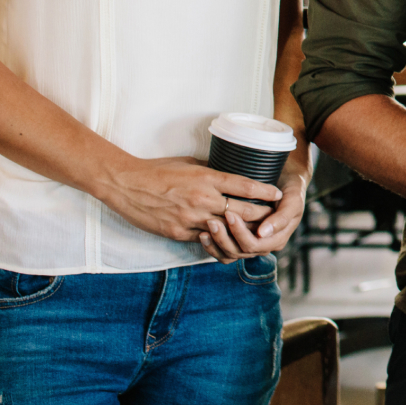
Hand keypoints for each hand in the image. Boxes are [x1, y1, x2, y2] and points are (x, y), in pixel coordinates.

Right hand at [100, 156, 279, 243]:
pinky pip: (205, 239)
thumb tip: (229, 172)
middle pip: (242, 211)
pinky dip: (219, 240)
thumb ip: (210, 170)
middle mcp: (202, 199)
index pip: (244, 185)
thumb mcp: (189, 163)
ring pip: (227, 229)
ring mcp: (191, 218)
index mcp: (206, 178)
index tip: (278, 194)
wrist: (127, 185)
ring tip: (257, 232)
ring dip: (243, 231)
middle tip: (275, 217)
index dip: (265, 192)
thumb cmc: (158, 170)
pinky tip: (229, 241)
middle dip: (262, 216)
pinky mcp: (178, 233)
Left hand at [202, 161, 310, 261]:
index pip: (255, 245)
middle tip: (212, 221)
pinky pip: (224, 252)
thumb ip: (282, 217)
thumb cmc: (291, 188)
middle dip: (225, 238)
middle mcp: (264, 245)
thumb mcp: (293, 200)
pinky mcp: (240, 241)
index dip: (241, 233)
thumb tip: (262, 233)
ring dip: (217, 242)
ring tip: (207, 226)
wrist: (287, 179)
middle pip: (240, 252)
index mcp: (278, 239)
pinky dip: (213, 246)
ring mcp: (251, 245)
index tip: (230, 214)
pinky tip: (203, 235)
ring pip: (230, 254)